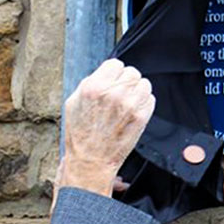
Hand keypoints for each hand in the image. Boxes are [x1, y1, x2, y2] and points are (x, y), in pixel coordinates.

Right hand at [56, 59, 154, 195]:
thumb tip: (105, 73)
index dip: (114, 73)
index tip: (113, 82)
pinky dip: (144, 104)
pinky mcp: (140, 117)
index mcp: (94, 87)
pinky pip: (151, 99)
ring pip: (144, 84)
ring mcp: (129, 105)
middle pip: (132, 72)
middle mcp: (113, 93)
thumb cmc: (81, 134)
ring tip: (128, 103)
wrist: (90, 160)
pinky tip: (133, 113)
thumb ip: (90, 83)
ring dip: (138, 92)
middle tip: (120, 94)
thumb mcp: (73, 102)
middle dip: (127, 82)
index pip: (116, 64)